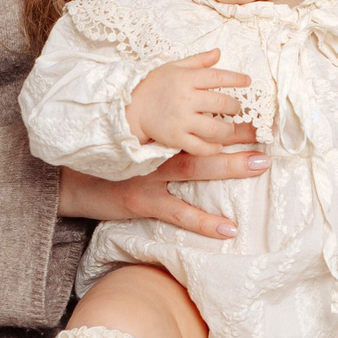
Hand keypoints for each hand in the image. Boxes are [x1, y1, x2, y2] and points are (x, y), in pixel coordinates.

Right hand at [59, 134, 265, 240]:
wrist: (71, 182)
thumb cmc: (107, 160)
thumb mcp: (134, 140)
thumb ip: (162, 126)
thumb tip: (188, 114)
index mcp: (155, 135)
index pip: (194, 122)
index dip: (222, 115)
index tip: (252, 109)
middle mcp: (155, 151)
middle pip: (200, 139)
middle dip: (235, 134)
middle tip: (265, 130)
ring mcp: (149, 177)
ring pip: (194, 170)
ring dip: (228, 166)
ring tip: (259, 164)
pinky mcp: (142, 202)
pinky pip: (178, 212)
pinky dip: (203, 221)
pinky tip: (229, 228)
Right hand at [125, 49, 253, 155]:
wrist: (130, 108)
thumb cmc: (153, 85)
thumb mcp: (174, 67)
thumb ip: (198, 61)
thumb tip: (218, 52)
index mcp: (186, 79)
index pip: (218, 77)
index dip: (236, 78)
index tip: (248, 81)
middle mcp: (185, 99)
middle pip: (222, 104)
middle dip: (234, 107)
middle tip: (235, 108)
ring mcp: (181, 120)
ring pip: (215, 128)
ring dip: (228, 129)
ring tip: (228, 127)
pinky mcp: (175, 138)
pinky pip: (200, 147)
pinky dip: (212, 148)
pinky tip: (217, 144)